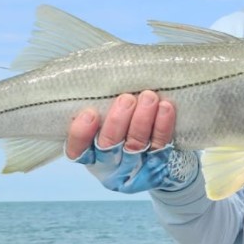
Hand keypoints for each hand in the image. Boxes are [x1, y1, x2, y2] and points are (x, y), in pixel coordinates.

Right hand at [66, 91, 198, 192]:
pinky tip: (165, 108)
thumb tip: (98, 76)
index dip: (81, 134)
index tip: (89, 113)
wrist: (156, 159)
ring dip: (142, 120)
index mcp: (90, 156)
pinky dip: (162, 126)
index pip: (78, 150)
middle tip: (126, 99)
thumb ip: (100, 108)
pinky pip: (160, 145)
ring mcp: (135, 167)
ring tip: (149, 97)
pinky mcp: (159, 165)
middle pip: (110, 145)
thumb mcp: (104, 123)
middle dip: (117, 121)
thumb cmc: (122, 129)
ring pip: (136, 145)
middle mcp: (109, 166)